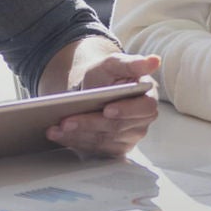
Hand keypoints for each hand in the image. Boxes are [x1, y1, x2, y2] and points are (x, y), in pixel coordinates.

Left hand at [47, 51, 161, 158]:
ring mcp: (128, 136)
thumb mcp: (114, 64)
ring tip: (56, 129)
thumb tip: (155, 61)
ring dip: (78, 135)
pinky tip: (59, 136)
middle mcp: (141, 121)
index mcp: (147, 98)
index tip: (107, 110)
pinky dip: (75, 142)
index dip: (126, 110)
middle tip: (67, 121)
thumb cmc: (105, 76)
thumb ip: (132, 63)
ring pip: (103, 140)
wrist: (92, 91)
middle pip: (117, 127)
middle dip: (90, 124)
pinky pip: (95, 149)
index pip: (144, 108)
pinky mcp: (114, 147)